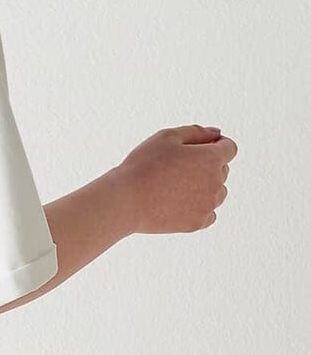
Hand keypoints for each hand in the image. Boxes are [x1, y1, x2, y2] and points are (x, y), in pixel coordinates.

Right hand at [118, 124, 236, 233]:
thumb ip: (196, 132)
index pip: (229, 148)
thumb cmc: (143, 166)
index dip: (214, 145)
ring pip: (218, 193)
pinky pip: (208, 214)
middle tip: (176, 168)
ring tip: (176, 187)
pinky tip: (178, 203)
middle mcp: (216, 182)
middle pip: (222, 170)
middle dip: (206, 166)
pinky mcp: (197, 223)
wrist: (125, 201)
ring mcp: (208, 205)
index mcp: (210, 158)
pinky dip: (198, 208)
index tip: (196, 149)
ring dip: (204, 187)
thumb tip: (216, 133)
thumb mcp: (166, 137)